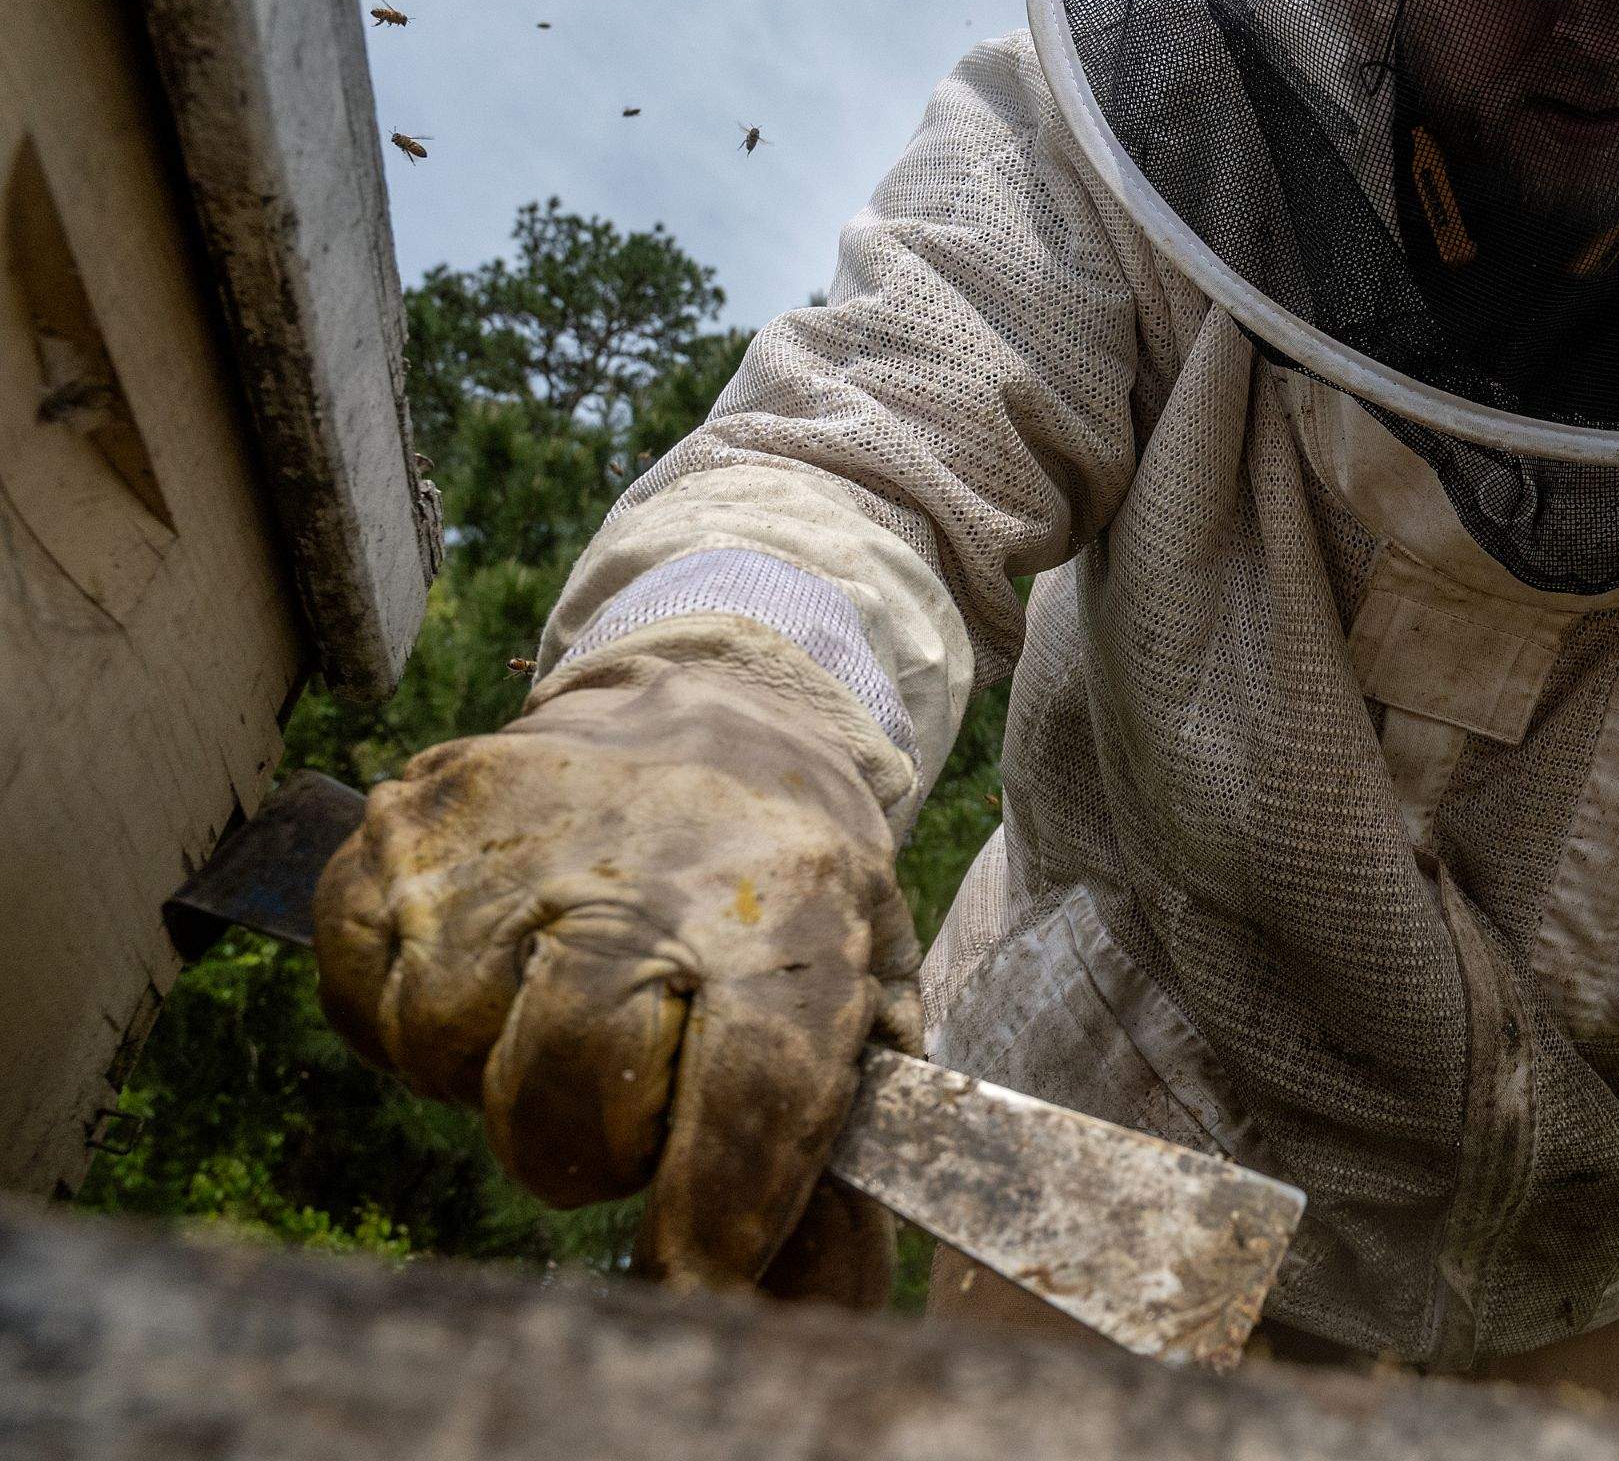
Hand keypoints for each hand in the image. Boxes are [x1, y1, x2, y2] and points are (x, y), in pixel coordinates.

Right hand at [313, 668, 922, 1300]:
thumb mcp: (866, 980)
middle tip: (628, 1109)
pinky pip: (369, 1001)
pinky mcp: (407, 823)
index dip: (719, 1210)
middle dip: (591, 1149)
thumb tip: (816, 1295)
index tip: (701, 1278)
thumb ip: (850, 1132)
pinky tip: (497, 963)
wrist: (716, 705)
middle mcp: (646, 864)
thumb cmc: (789, 880)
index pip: (752, 1088)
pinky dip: (421, 1016)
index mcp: (792, 903)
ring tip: (570, 999)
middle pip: (568, 1088)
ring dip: (502, 1070)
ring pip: (451, 1054)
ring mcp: (509, 839)